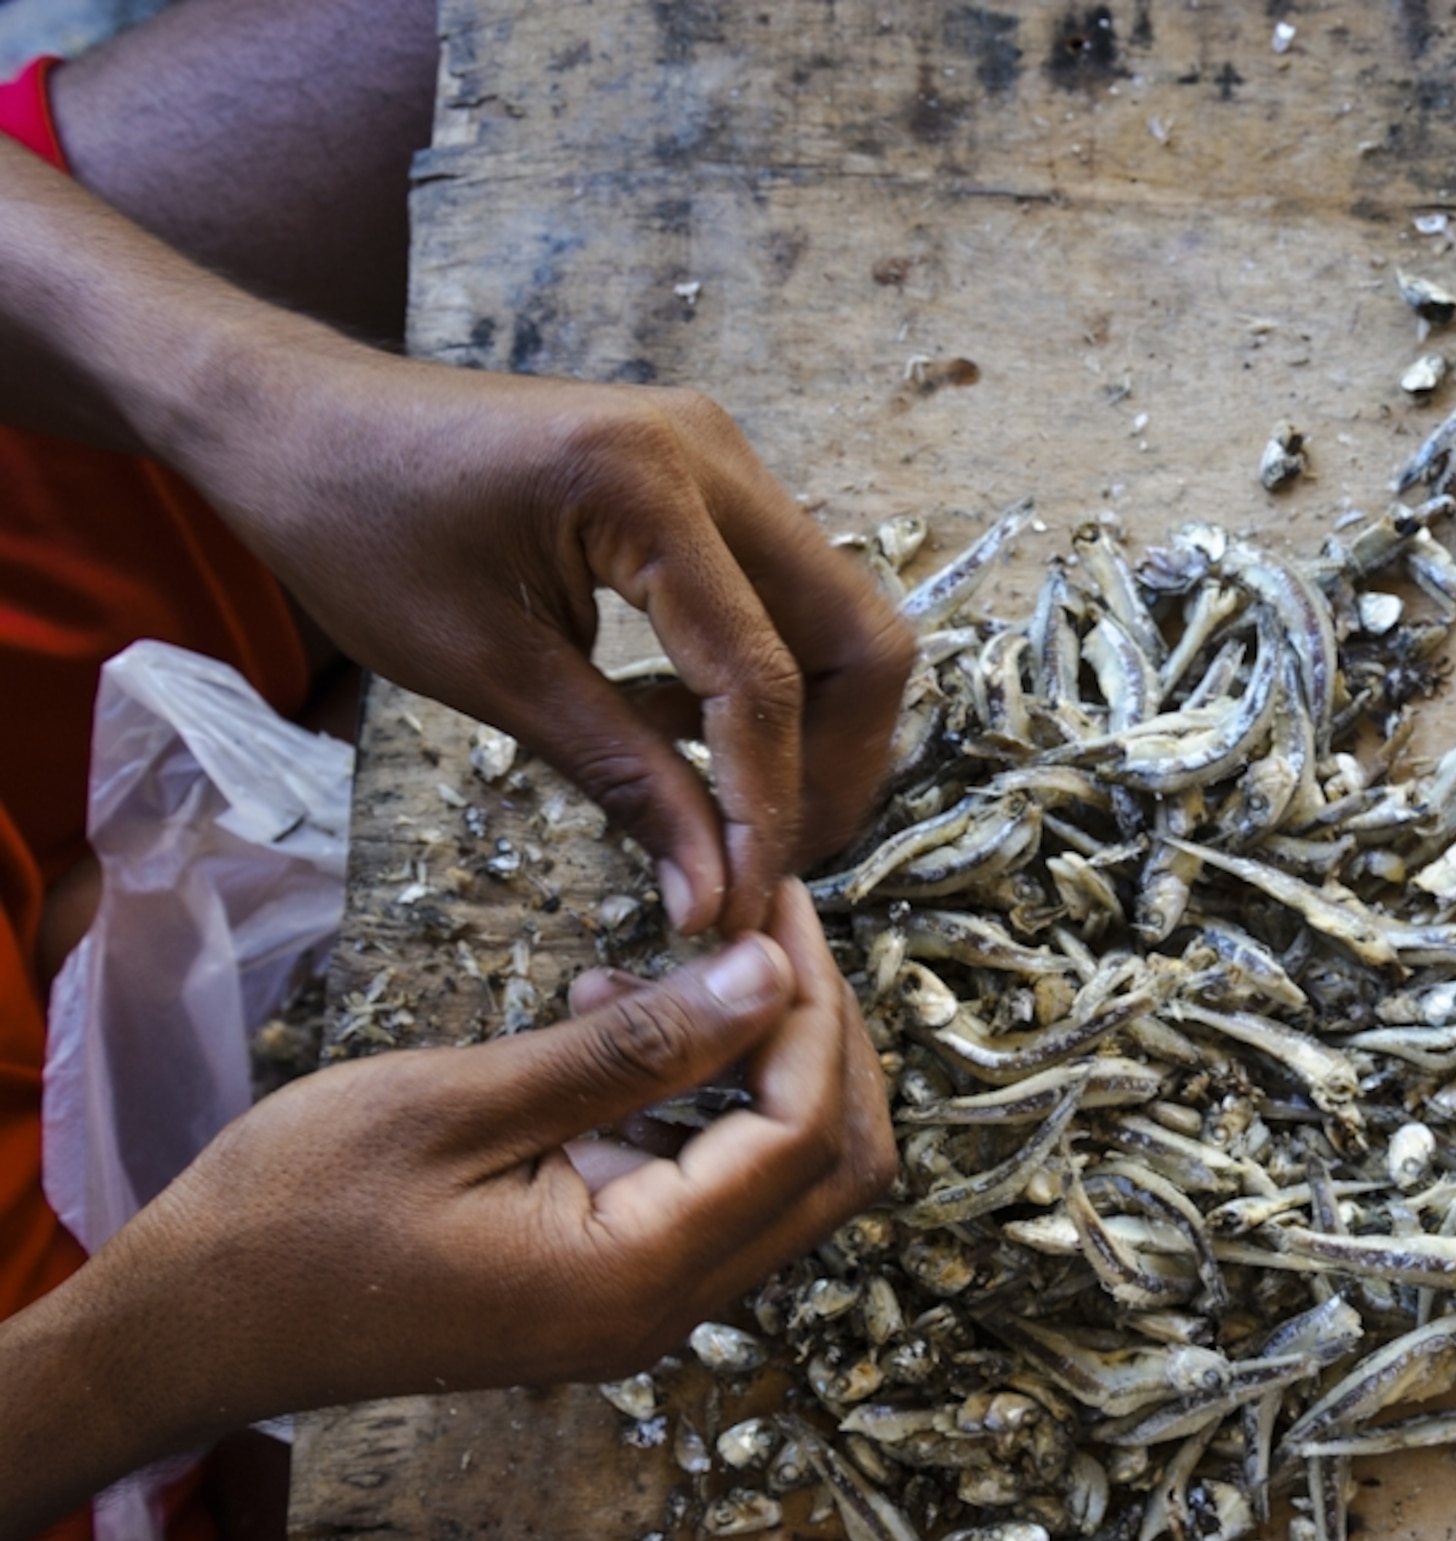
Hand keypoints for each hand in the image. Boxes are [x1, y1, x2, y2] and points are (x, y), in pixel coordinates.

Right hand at [74, 881, 891, 1424]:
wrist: (190, 1328)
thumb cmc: (291, 1215)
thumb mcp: (461, 1104)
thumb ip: (632, 1049)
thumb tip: (771, 975)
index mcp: (637, 1276)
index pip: (805, 1135)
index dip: (815, 1009)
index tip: (778, 901)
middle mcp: (665, 1311)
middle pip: (829, 1170)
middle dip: (821, 1038)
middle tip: (766, 924)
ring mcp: (641, 1309)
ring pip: (782, 1181)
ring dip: (761, 1066)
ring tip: (671, 963)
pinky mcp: (608, 1287)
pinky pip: (707, 1192)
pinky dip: (698, 1104)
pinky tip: (611, 1021)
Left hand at [184, 347, 914, 933]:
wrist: (294, 418)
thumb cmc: (355, 528)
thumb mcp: (486, 673)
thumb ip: (621, 779)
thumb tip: (710, 895)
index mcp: (644, 486)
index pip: (761, 676)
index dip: (764, 807)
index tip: (736, 905)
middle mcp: (713, 455)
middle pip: (858, 639)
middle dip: (833, 768)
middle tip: (768, 861)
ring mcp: (721, 460)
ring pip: (839, 623)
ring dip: (806, 731)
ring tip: (721, 809)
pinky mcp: (709, 482)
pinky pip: (785, 600)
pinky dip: (762, 683)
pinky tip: (678, 728)